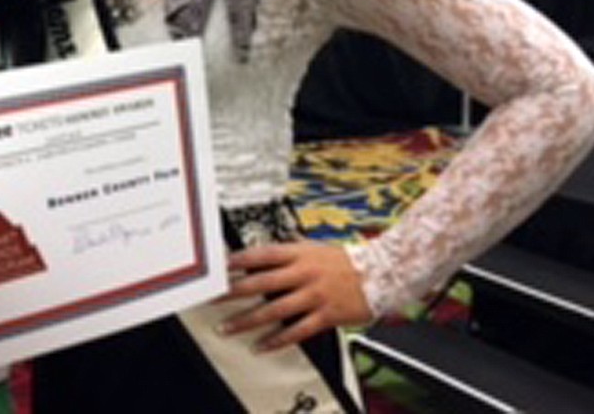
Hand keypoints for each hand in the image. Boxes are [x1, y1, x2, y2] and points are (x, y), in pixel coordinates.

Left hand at [219, 240, 371, 351]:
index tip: (219, 268)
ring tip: (228, 327)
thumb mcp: (313, 248)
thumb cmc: (344, 261)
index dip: (238, 260)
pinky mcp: (326, 315)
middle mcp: (304, 273)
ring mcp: (315, 295)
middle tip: (213, 299)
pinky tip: (261, 346)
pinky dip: (277, 340)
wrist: (381, 273)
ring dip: (248, 320)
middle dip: (234, 292)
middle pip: (262, 282)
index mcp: (299, 253)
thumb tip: (258, 258)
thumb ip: (288, 254)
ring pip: (274, 309)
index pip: (262, 254)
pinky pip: (297, 330)